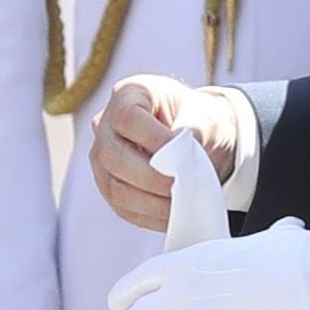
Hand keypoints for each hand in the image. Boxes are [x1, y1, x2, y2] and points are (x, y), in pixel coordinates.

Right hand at [91, 73, 254, 230]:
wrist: (199, 139)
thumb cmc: (200, 121)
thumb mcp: (206, 117)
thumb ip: (193, 132)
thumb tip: (180, 159)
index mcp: (130, 94)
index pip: (127, 119)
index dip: (154, 141)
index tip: (183, 154)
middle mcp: (106, 124)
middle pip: (112, 156)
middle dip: (151, 178)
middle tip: (181, 186)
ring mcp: (103, 158)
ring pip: (115, 187)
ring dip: (151, 203)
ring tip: (181, 203)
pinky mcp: (110, 185)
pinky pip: (122, 207)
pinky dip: (150, 215)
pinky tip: (172, 214)